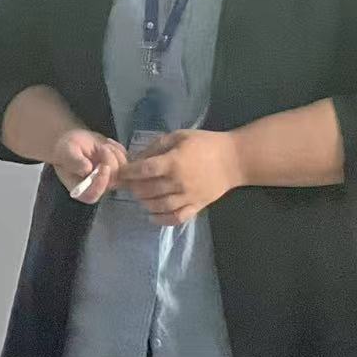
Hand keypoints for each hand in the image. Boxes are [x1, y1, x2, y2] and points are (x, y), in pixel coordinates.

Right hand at [47, 129, 125, 204]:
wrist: (74, 143)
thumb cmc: (66, 150)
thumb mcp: (67, 153)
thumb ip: (75, 162)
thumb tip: (86, 169)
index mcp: (81, 191)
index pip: (94, 194)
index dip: (101, 182)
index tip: (104, 166)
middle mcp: (98, 189)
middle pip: (112, 182)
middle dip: (110, 162)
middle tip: (102, 147)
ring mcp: (110, 180)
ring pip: (123, 172)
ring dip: (116, 154)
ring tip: (103, 145)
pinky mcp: (119, 170)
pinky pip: (127, 161)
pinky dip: (120, 150)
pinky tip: (108, 143)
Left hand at [121, 129, 242, 225]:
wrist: (234, 159)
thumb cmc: (205, 144)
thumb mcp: (179, 136)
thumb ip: (156, 147)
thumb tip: (136, 158)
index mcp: (173, 162)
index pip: (143, 170)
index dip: (128, 172)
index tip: (121, 172)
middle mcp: (179, 182)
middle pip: (148, 190)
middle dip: (134, 187)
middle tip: (129, 184)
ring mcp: (188, 197)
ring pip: (159, 206)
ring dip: (144, 203)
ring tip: (140, 197)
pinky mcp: (197, 207)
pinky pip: (176, 218)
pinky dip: (161, 220)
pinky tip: (151, 216)